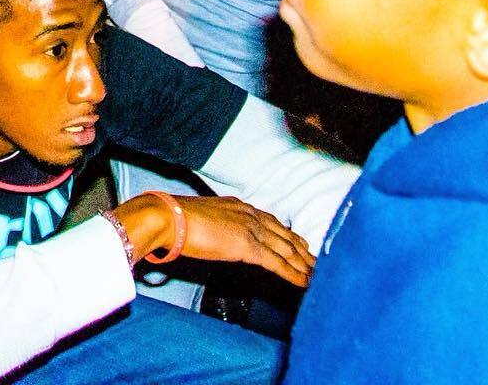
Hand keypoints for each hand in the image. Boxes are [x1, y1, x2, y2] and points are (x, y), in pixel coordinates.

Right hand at [115, 193, 314, 286]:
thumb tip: (217, 236)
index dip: (288, 234)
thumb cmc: (177, 218)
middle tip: (316, 262)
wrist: (169, 218)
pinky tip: (305, 282)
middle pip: (284, 235)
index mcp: (238, 206)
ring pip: (286, 249)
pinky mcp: (248, 247)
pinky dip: (294, 273)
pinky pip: (278, 263)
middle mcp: (249, 214)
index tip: (300, 244)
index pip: (271, 221)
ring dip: (304, 264)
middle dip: (302, 250)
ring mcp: (250, 229)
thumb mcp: (204, 218)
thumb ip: (218, 226)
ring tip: (317, 275)